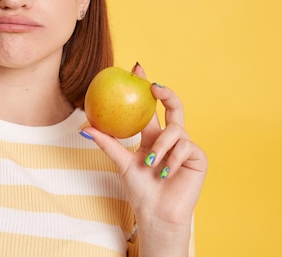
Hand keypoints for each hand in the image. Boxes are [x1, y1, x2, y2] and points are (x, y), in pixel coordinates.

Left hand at [81, 64, 206, 242]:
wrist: (157, 214)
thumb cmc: (140, 191)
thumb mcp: (121, 163)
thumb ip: (107, 143)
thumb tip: (84, 128)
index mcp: (154, 136)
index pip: (151, 107)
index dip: (146, 87)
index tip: (137, 68)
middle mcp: (172, 138)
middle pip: (175, 106)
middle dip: (166, 92)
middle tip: (154, 87)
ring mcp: (186, 146)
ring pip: (176, 130)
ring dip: (161, 147)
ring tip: (151, 164)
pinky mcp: (198, 158)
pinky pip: (185, 146)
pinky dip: (171, 159)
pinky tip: (165, 172)